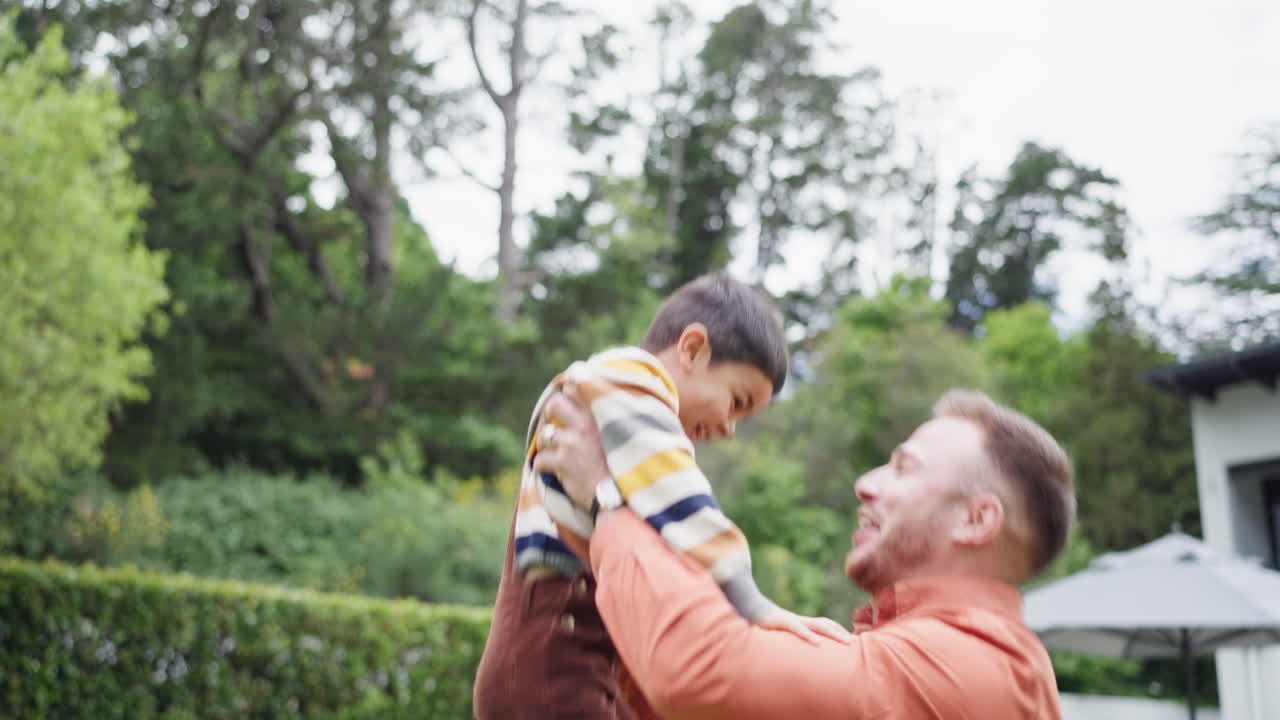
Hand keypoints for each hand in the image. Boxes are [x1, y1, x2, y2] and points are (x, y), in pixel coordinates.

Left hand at [531, 383, 609, 510]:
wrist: (617, 496)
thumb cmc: (619, 468)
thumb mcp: (616, 437)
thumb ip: (602, 421)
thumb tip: (587, 409)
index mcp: (598, 416)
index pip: (574, 389)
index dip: (566, 395)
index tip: (566, 403)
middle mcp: (584, 425)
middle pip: (554, 404)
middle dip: (550, 413)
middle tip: (555, 424)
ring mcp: (571, 443)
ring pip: (545, 435)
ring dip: (546, 446)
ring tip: (555, 455)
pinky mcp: (562, 462)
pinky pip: (539, 460)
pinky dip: (542, 468)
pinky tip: (553, 473)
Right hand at [752, 606, 852, 645]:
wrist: (744, 608)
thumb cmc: (759, 625)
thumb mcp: (776, 634)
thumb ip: (787, 641)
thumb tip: (795, 654)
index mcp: (799, 623)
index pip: (823, 624)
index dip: (837, 630)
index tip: (851, 641)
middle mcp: (798, 620)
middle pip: (824, 624)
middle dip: (840, 632)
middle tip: (854, 643)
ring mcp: (790, 619)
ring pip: (817, 624)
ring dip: (833, 632)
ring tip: (846, 641)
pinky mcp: (780, 621)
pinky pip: (796, 628)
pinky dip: (807, 635)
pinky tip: (817, 643)